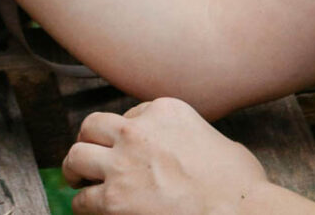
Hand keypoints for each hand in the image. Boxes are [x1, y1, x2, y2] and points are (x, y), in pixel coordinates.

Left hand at [61, 98, 269, 214]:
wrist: (239, 210)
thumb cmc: (239, 183)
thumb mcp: (217, 138)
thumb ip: (192, 136)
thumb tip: (190, 151)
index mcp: (163, 110)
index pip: (130, 114)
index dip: (126, 134)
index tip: (127, 148)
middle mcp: (136, 131)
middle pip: (92, 126)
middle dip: (88, 140)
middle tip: (88, 154)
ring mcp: (122, 163)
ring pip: (77, 157)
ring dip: (75, 169)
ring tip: (76, 179)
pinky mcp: (115, 198)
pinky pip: (83, 199)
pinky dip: (82, 205)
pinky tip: (87, 209)